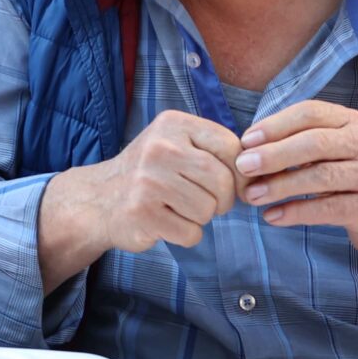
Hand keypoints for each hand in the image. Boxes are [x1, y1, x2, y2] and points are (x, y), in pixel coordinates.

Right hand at [46, 109, 242, 267]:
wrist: (99, 199)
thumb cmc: (151, 173)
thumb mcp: (177, 145)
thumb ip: (214, 152)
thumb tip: (258, 176)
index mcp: (173, 124)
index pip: (230, 147)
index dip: (239, 172)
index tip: (229, 183)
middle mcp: (160, 147)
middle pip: (223, 182)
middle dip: (221, 200)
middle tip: (202, 201)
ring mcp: (149, 180)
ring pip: (208, 210)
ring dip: (200, 218)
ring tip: (177, 208)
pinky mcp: (142, 213)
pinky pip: (191, 233)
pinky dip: (185, 235)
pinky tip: (166, 223)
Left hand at [236, 100, 357, 260]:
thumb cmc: (357, 176)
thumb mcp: (336, 149)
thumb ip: (302, 142)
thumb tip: (250, 148)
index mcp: (350, 122)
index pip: (309, 113)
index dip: (275, 125)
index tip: (246, 140)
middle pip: (313, 143)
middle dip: (274, 154)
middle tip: (243, 166)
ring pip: (320, 176)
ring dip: (281, 186)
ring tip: (252, 195)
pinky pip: (328, 209)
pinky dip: (296, 212)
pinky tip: (273, 217)